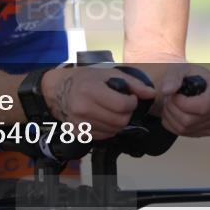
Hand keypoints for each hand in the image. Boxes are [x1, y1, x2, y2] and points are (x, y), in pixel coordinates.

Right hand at [41, 65, 157, 139]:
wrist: (57, 90)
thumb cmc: (85, 78)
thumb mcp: (108, 73)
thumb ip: (132, 83)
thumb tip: (151, 94)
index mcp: (91, 90)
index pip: (122, 105)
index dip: (131, 102)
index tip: (130, 98)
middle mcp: (83, 108)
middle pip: (119, 121)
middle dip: (127, 114)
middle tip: (123, 106)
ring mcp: (79, 123)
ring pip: (113, 131)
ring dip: (118, 123)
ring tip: (113, 111)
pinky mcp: (78, 133)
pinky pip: (103, 137)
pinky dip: (108, 129)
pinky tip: (104, 118)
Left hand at [158, 64, 209, 136]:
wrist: (194, 83)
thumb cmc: (189, 76)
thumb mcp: (180, 69)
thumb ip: (172, 78)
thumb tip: (167, 90)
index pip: (202, 106)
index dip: (182, 104)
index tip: (174, 95)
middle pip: (190, 120)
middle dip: (172, 109)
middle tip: (168, 99)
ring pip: (185, 128)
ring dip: (170, 117)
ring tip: (169, 104)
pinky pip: (186, 134)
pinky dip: (172, 124)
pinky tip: (173, 113)